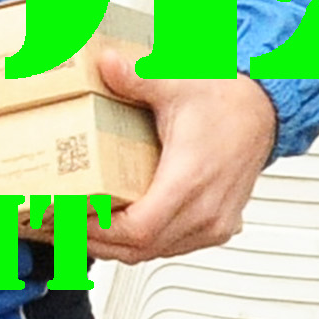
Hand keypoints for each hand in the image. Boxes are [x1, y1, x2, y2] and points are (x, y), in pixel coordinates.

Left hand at [87, 52, 280, 265]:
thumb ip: (138, 77)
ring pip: (152, 253)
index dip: (98, 229)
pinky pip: (169, 248)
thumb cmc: (226, 101)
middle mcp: (206, 210)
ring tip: (72, 229)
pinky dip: (136, 245)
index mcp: (192, 178)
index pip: (139, 228)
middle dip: (92, 239)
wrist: (263, 111)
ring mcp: (214, 224)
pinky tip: (110, 229)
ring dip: (111, 246)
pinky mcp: (216, 228)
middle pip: (138, 247)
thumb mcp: (177, 82)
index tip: (66, 217)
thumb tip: (107, 65)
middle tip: (54, 223)